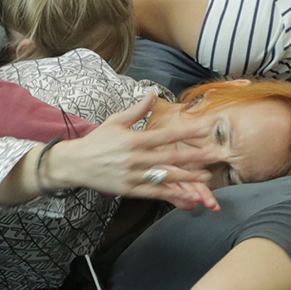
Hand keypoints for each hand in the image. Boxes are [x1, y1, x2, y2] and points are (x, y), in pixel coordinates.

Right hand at [43, 96, 220, 210]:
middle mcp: (134, 158)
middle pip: (170, 156)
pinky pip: (154, 193)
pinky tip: (187, 196)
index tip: (205, 128)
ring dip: (188, 177)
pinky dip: (171, 195)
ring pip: (165, 177)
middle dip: (194, 155)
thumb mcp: (115, 121)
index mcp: (133, 139)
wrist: (75, 164)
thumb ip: (136, 110)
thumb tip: (152, 93)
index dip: (187, 131)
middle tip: (215, 154)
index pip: (166, 135)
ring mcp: (132, 175)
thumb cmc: (97, 140)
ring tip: (206, 176)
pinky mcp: (129, 190)